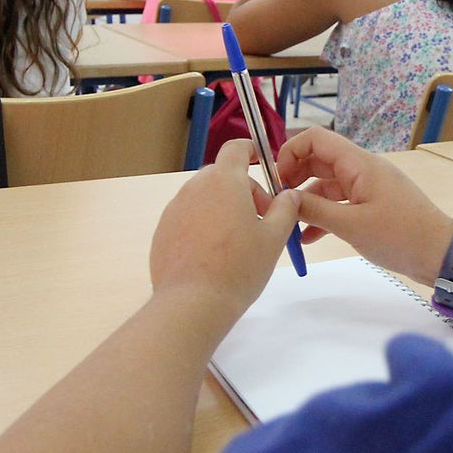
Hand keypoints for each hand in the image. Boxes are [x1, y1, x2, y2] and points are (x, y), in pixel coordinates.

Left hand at [149, 140, 300, 318]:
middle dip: (243, 191)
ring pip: (204, 198)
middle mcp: (195, 188)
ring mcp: (175, 209)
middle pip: (222, 176)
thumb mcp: (274, 238)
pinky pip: (188, 218)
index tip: (260, 162)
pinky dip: (202, 226)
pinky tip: (213, 256)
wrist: (193, 303)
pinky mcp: (163, 231)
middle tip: (260, 220)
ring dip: (222, 209)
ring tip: (237, 243)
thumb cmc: (240, 267)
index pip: (236, 149)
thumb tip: (289, 195)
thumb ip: (285, 209)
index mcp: (224, 182)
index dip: (250, 151)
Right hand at [276, 128, 452, 284]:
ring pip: (326, 185)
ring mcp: (367, 188)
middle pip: (318, 161)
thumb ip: (314, 209)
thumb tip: (284, 199)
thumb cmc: (399, 236)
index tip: (276, 180)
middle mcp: (362, 170)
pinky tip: (307, 238)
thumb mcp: (351, 224)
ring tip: (287, 226)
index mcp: (359, 164)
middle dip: (294, 179)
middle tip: (276, 204)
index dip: (290, 152)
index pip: (316, 139)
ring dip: (306, 202)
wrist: (441, 255)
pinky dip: (322, 216)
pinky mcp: (372, 206)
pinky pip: (339, 204)